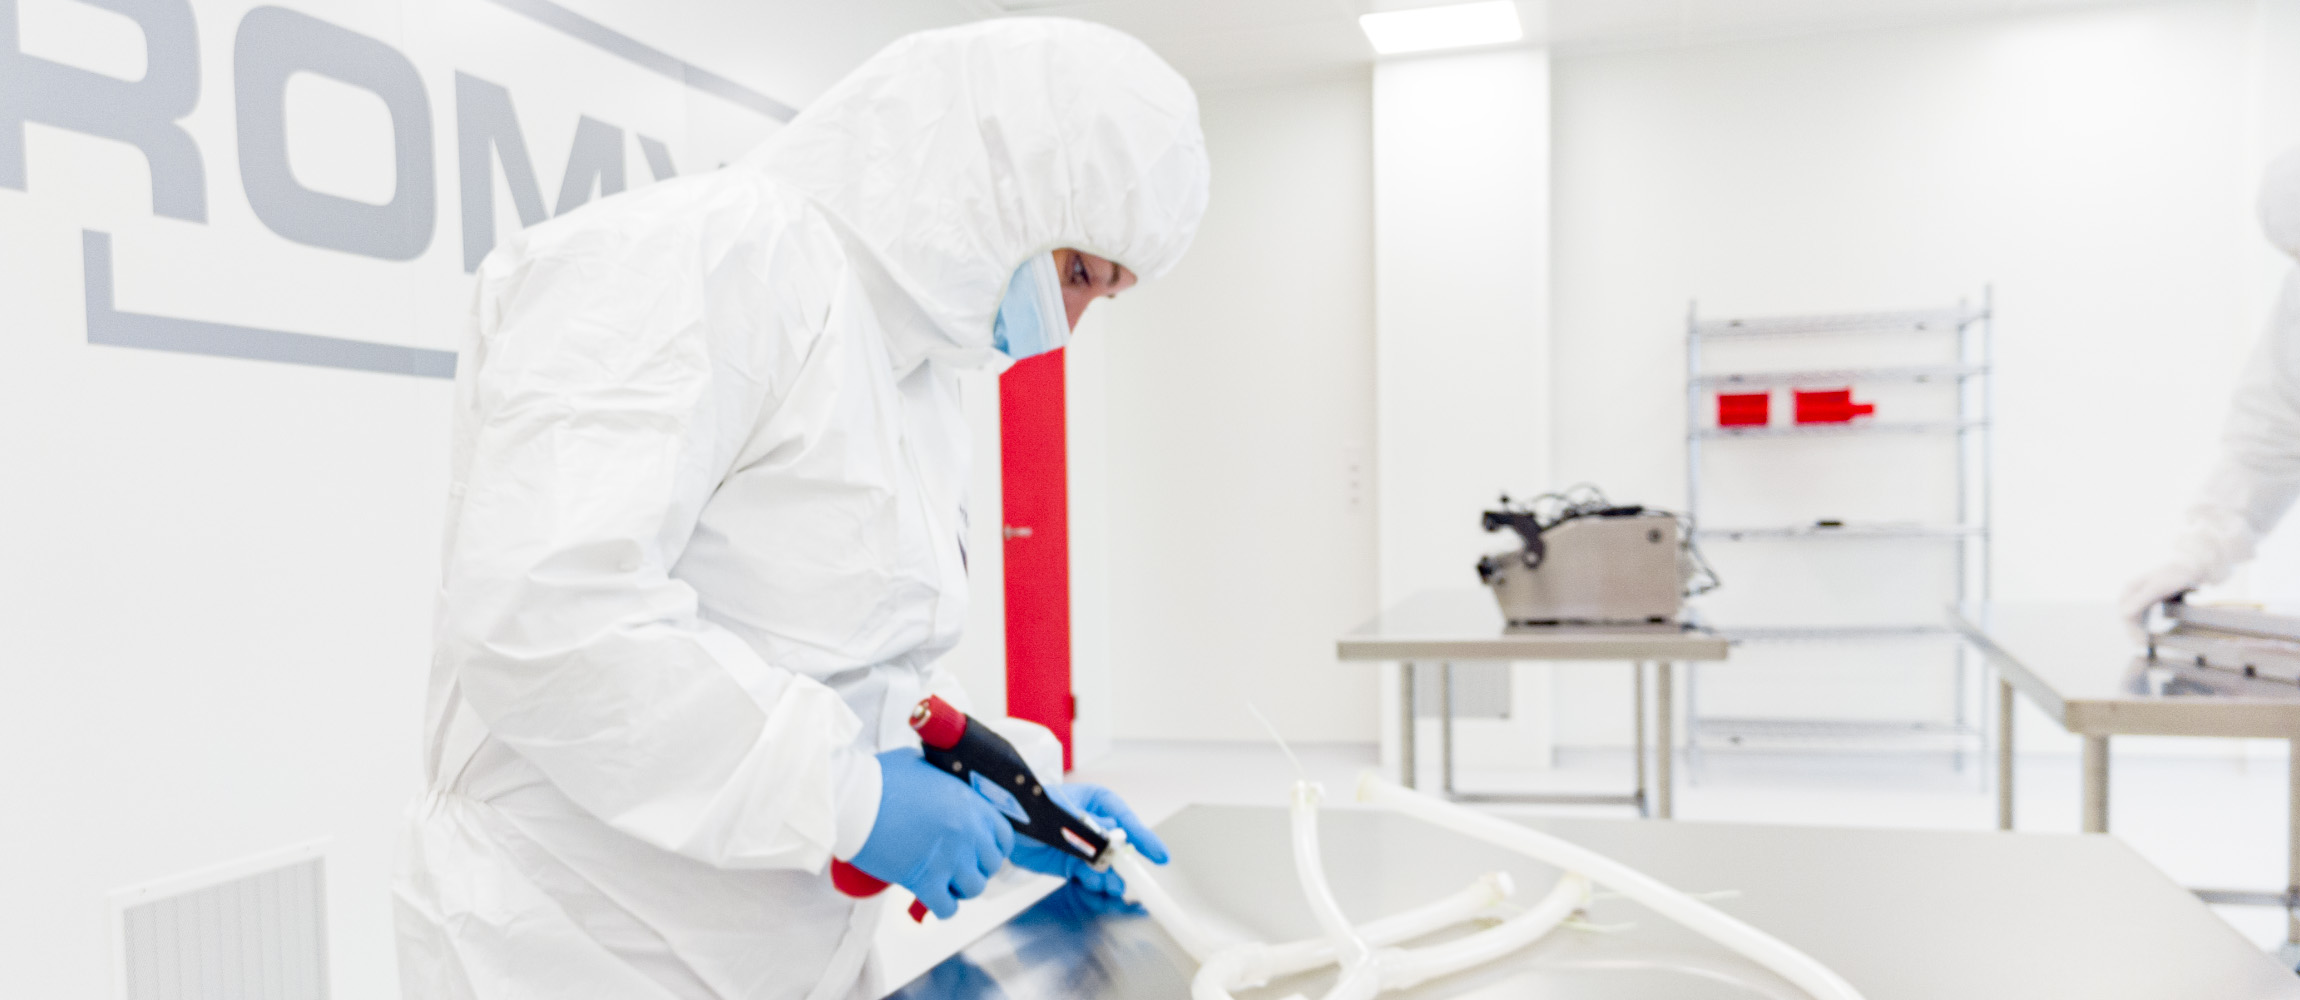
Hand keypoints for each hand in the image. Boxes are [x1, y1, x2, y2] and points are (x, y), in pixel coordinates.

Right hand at [847, 748, 1014, 918]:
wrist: (850, 799)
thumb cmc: (878, 779)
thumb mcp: (919, 764)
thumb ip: (939, 776)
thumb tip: (938, 779)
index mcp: (969, 804)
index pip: (1003, 836)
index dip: (993, 847)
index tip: (980, 852)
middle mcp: (967, 832)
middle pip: (991, 865)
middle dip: (976, 868)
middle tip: (957, 867)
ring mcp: (949, 858)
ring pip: (974, 889)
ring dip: (960, 888)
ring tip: (944, 882)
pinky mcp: (925, 881)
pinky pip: (948, 908)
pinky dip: (941, 907)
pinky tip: (930, 897)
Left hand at [1009, 784, 1166, 906]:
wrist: (998, 823)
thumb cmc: (1027, 804)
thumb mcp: (1058, 810)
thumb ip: (1084, 824)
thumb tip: (1110, 832)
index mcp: (1096, 801)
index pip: (1125, 820)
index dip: (1143, 838)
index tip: (1159, 856)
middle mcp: (1094, 824)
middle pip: (1118, 846)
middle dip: (1124, 864)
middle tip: (1127, 879)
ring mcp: (1082, 845)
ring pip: (1106, 864)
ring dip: (1110, 876)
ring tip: (1110, 886)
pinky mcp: (1070, 863)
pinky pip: (1090, 875)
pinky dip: (1095, 882)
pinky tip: (1095, 885)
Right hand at [2120, 560, 2204, 642]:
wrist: (2188, 567)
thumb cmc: (2174, 577)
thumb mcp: (2157, 588)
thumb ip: (2140, 600)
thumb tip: (2123, 616)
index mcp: (2129, 589)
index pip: (2126, 615)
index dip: (2132, 631)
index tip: (2142, 645)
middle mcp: (2130, 592)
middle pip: (2128, 618)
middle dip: (2134, 634)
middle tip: (2143, 650)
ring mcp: (2138, 596)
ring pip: (2133, 618)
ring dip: (2137, 632)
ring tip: (2144, 647)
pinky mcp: (2147, 600)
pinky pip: (2140, 616)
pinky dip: (2142, 627)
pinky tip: (2147, 636)